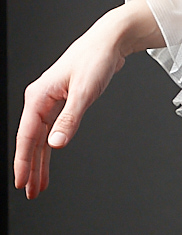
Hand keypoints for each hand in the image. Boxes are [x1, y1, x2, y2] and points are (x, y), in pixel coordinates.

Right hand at [13, 0, 164, 200]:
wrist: (108, 43)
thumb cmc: (95, 61)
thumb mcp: (84, 92)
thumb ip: (69, 120)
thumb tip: (56, 144)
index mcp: (38, 97)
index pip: (27, 136)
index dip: (24, 161)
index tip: (21, 182)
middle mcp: (40, 101)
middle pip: (32, 141)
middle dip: (30, 168)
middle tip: (29, 192)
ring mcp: (50, 103)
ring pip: (41, 139)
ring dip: (40, 162)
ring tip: (39, 185)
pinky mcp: (61, 103)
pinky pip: (51, 131)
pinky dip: (51, 148)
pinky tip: (49, 160)